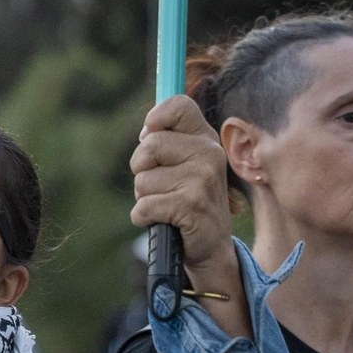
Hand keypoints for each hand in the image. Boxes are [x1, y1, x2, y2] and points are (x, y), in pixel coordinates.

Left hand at [130, 96, 235, 280]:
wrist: (211, 247)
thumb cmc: (187, 200)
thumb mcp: (184, 165)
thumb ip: (167, 142)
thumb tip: (147, 132)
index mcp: (206, 139)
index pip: (178, 106)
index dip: (156, 118)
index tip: (150, 136)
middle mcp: (209, 153)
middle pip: (148, 146)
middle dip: (142, 170)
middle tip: (160, 186)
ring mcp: (203, 179)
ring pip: (142, 180)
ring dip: (145, 197)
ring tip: (168, 205)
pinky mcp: (191, 205)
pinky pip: (143, 207)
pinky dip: (144, 217)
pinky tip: (164, 221)